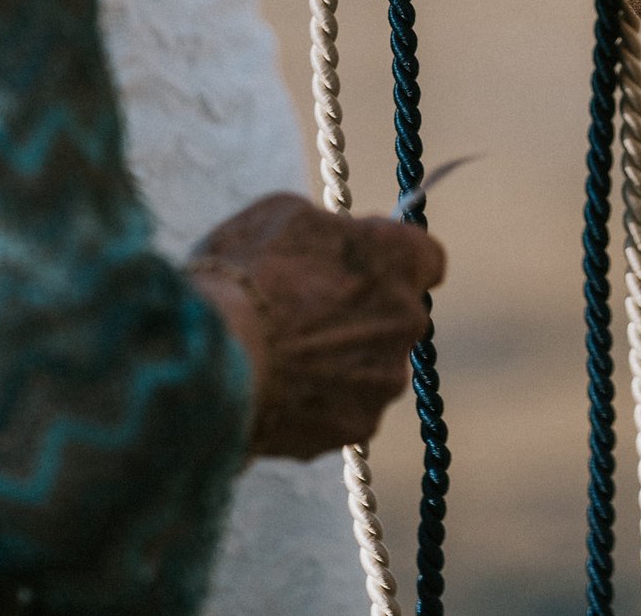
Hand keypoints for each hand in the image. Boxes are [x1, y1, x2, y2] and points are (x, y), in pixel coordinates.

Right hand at [188, 193, 447, 459]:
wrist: (213, 360)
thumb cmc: (246, 274)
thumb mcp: (284, 215)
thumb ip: (330, 227)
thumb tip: (338, 237)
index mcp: (399, 258)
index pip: (426, 257)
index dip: (391, 260)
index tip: (361, 263)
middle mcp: (408, 320)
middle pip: (398, 315)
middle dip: (363, 312)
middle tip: (305, 310)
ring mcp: (386, 378)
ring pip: (373, 365)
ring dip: (341, 359)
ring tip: (281, 355)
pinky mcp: (358, 425)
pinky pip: (345, 406)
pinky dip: (319, 400)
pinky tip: (277, 388)